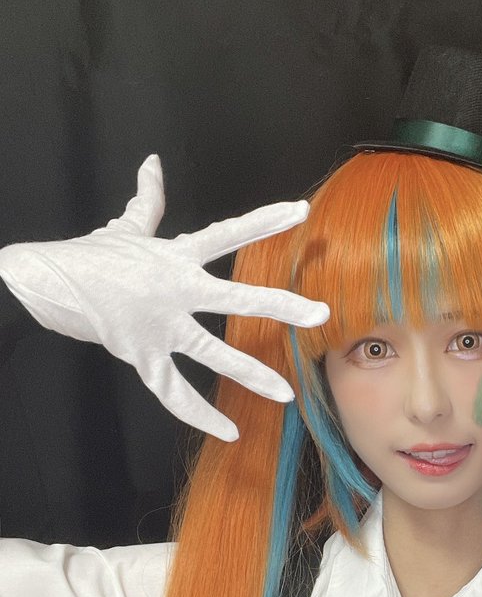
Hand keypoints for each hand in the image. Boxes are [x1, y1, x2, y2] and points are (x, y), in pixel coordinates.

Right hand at [0, 154, 328, 440]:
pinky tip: (229, 431)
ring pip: (214, 353)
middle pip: (236, 298)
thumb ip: (147, 200)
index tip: (301, 212)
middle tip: (320, 314)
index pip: (228, 233)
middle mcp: (175, 290)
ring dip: (251, 374)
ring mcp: (160, 327)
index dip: (264, 221)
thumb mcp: (124, 227)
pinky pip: (174, 392)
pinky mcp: (143, 356)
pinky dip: (199, 414)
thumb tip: (153, 164)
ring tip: (286, 393)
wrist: (45, 282)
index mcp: (175, 257)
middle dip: (281, 307)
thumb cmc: (90, 256)